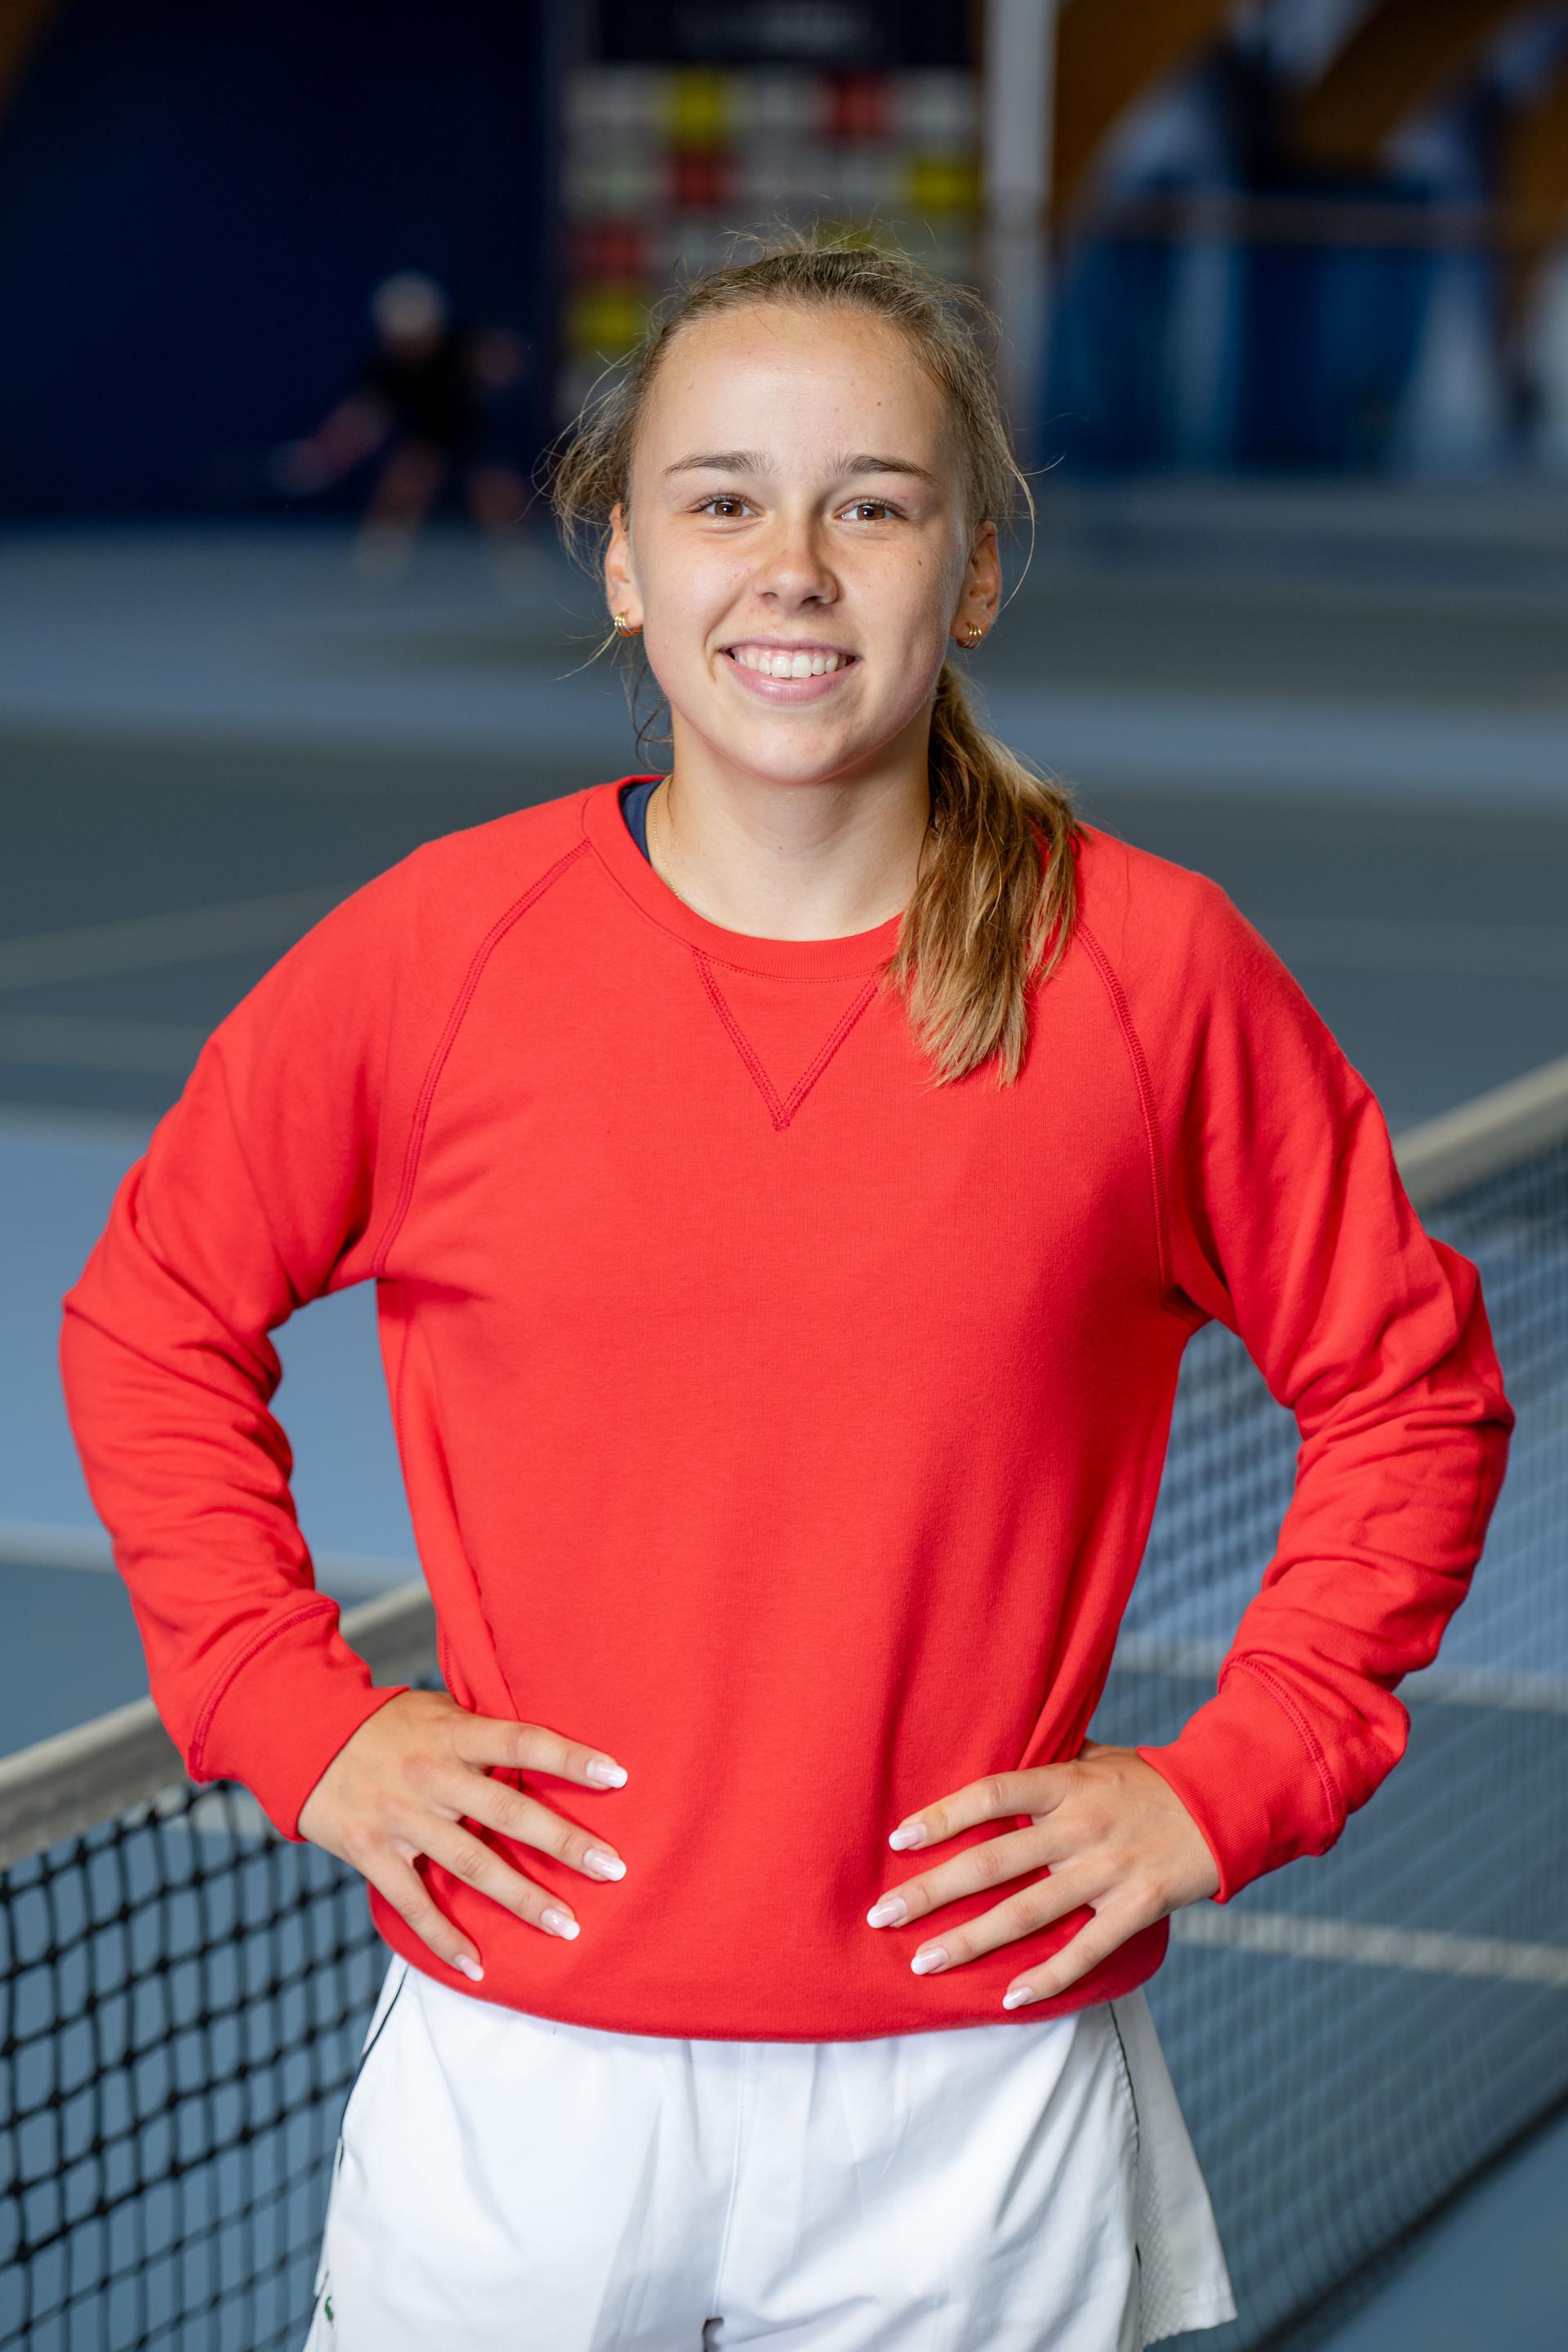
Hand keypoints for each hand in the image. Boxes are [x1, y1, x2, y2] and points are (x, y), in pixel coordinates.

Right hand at [296, 1690, 628, 1983]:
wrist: (302, 1735)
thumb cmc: (385, 1723)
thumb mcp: (436, 1711)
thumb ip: (481, 1733)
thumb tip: (540, 1750)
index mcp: (453, 1735)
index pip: (522, 1741)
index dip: (569, 1759)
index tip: (618, 1776)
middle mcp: (432, 1777)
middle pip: (509, 1813)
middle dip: (564, 1844)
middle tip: (613, 1870)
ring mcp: (402, 1818)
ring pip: (472, 1866)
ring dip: (522, 1899)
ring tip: (566, 1926)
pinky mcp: (372, 1853)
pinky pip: (414, 1904)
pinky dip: (444, 1938)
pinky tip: (478, 1967)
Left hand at [864, 1739, 1219, 2008]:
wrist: (1228, 1802)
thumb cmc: (1148, 1780)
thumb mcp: (1097, 1755)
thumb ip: (1047, 1760)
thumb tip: (991, 1745)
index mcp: (1067, 1782)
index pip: (992, 1793)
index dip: (942, 1815)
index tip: (896, 1839)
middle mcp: (1082, 1825)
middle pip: (994, 1861)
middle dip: (933, 1891)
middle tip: (882, 1914)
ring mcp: (1110, 1869)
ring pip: (1028, 1912)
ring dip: (971, 1941)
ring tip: (923, 1963)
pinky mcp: (1138, 1907)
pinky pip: (1087, 1951)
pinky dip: (1048, 1977)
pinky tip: (1008, 1998)